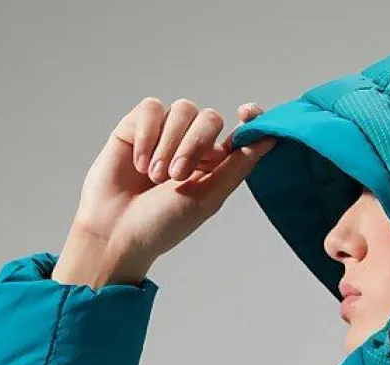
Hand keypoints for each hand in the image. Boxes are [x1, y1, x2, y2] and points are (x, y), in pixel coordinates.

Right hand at [57, 98, 274, 285]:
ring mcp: (164, 134)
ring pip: (182, 110)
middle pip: (210, 118)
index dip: (249, 117)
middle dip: (195, 144)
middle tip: (176, 176)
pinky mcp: (137, 126)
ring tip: (155, 177)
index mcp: (215, 165)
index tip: (246, 112)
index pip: (239, 131)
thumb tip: (271, 138)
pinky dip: (148, 136)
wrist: (117, 231)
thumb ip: (239, 166)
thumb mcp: (209, 197)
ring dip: (169, 144)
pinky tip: (139, 163)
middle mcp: (192, 145)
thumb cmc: (163, 224)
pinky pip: (152, 109)